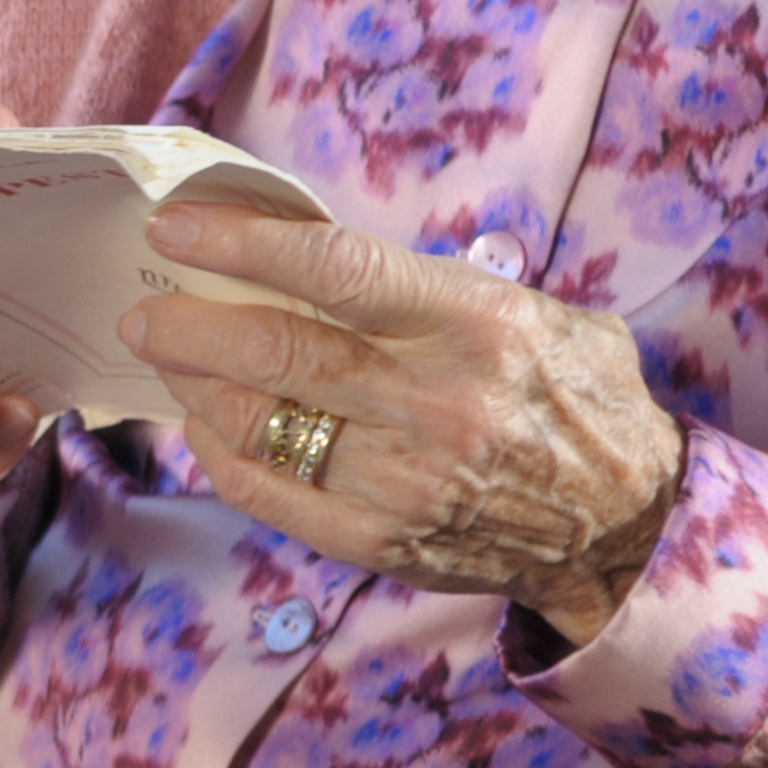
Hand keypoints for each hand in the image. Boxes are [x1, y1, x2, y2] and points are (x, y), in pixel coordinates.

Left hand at [123, 203, 686, 649]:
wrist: (622, 522)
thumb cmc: (577, 396)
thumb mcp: (540, 310)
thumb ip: (439, 285)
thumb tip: (328, 246)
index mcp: (476, 324)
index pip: (335, 270)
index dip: (243, 244)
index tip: (178, 226)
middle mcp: (433, 400)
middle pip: (278, 352)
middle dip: (192, 325)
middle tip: (145, 308)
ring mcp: (401, 479)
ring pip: (261, 424)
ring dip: (196, 387)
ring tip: (168, 360)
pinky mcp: (379, 540)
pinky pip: (272, 494)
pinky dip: (223, 456)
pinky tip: (205, 428)